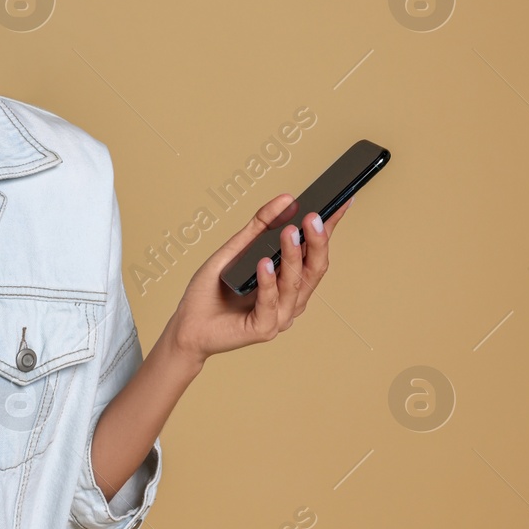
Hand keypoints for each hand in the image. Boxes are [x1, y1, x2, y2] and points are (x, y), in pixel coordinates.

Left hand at [158, 192, 352, 368]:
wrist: (187, 326)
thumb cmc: (211, 291)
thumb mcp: (234, 250)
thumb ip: (260, 226)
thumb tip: (287, 199)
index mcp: (290, 280)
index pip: (315, 251)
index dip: (329, 228)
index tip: (341, 202)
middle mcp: (291, 298)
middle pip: (314, 268)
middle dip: (316, 241)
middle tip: (313, 217)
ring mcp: (280, 316)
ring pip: (294, 284)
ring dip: (292, 256)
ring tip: (289, 232)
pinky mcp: (263, 329)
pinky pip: (269, 302)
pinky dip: (268, 282)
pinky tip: (264, 263)